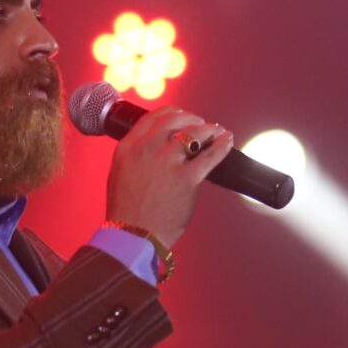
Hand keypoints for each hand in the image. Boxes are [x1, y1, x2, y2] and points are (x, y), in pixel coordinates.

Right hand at [104, 107, 236, 248]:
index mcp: (128, 148)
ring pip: (195, 132)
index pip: (153, 117)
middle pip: (175, 120)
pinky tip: (227, 141)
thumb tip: (158, 144)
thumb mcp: (120, 172)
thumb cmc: (127, 210)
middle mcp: (146, 150)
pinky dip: (222, 145)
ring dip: (209, 129)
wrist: (133, 235)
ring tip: (217, 131)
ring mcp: (167, 163)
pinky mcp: (187, 179)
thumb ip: (136, 155)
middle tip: (200, 123)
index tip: (181, 116)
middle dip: (192, 118)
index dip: (172, 113)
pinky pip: (210, 155)